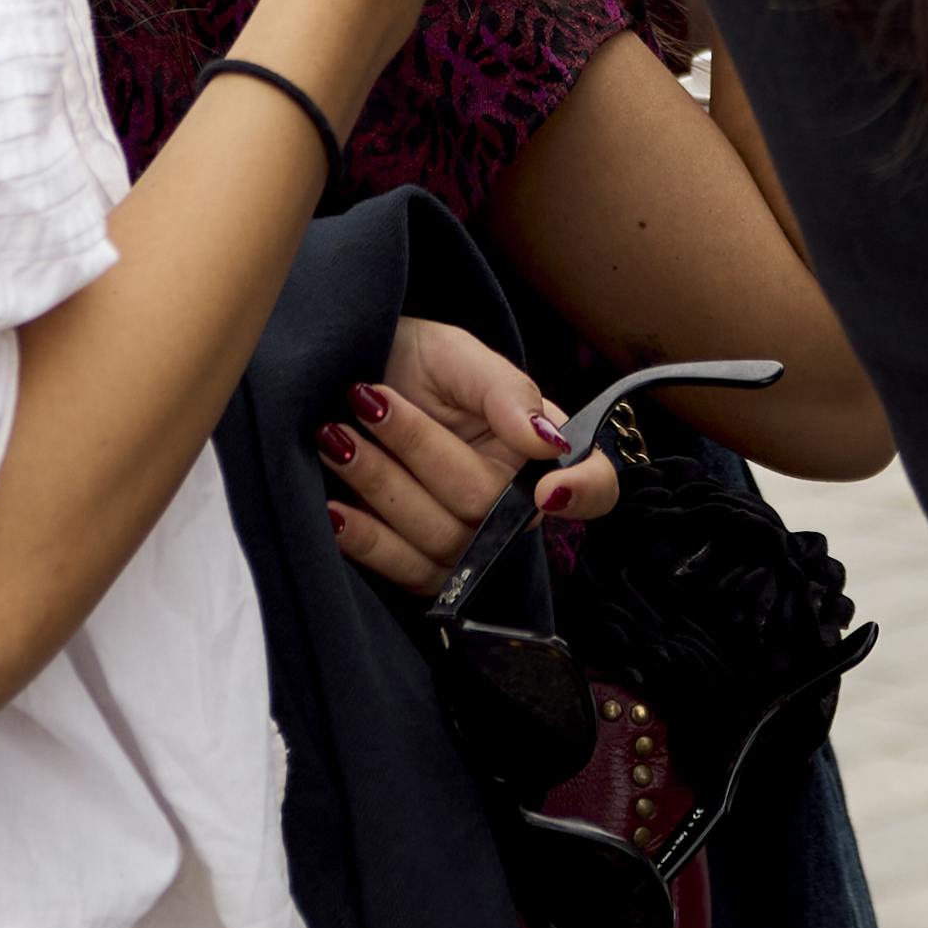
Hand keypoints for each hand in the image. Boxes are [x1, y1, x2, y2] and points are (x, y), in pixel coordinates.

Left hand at [318, 316, 618, 595]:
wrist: (337, 379)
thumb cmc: (410, 362)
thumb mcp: (455, 354)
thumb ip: (505, 390)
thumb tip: (549, 441)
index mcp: (536, 451)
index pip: (594, 486)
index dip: (584, 493)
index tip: (547, 488)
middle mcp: (510, 504)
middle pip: (488, 507)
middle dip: (421, 449)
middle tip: (367, 399)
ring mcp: (465, 542)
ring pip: (442, 541)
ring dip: (382, 485)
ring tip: (333, 436)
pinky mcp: (418, 569)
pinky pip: (403, 573)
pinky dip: (367, 541)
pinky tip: (333, 509)